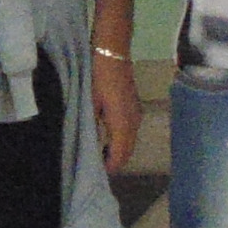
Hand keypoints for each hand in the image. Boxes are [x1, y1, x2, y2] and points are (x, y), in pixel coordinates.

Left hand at [91, 50, 139, 173]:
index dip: (111, 166)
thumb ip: (92, 125)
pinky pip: (130, 131)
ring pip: (130, 141)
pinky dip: (122, 140)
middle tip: (98, 168)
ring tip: (101, 156)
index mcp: (123, 124)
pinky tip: (108, 139)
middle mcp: (134, 122)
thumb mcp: (90, 102)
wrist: (113, 53)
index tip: (98, 174)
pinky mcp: (135, 107)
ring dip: (119, 151)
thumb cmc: (98, 77)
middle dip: (116, 162)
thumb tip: (90, 144)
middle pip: (128, 151)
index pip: (120, 154)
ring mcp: (137, 114)